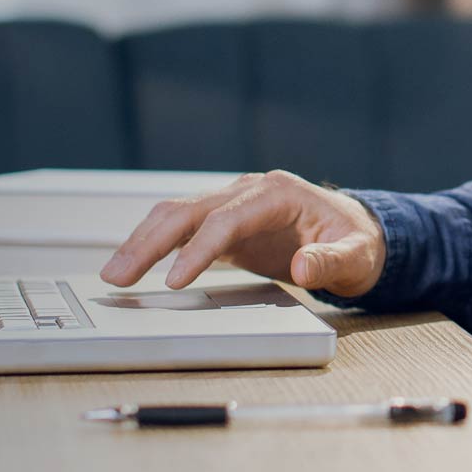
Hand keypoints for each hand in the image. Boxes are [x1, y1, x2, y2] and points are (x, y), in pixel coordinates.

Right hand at [99, 170, 387, 294]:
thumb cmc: (357, 243)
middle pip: (189, 211)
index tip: (174, 280)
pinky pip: (183, 229)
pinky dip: (155, 244)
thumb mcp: (357, 256)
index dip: (198, 249)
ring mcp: (234, 204)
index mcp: (277, 193)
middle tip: (118, 276)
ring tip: (114, 273)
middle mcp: (249, 191)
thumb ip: (332, 261)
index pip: (226, 219)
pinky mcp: (226, 223)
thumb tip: (304, 268)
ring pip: (177, 215)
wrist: (356, 232)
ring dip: (143, 241)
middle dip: (150, 242)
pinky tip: (133, 263)